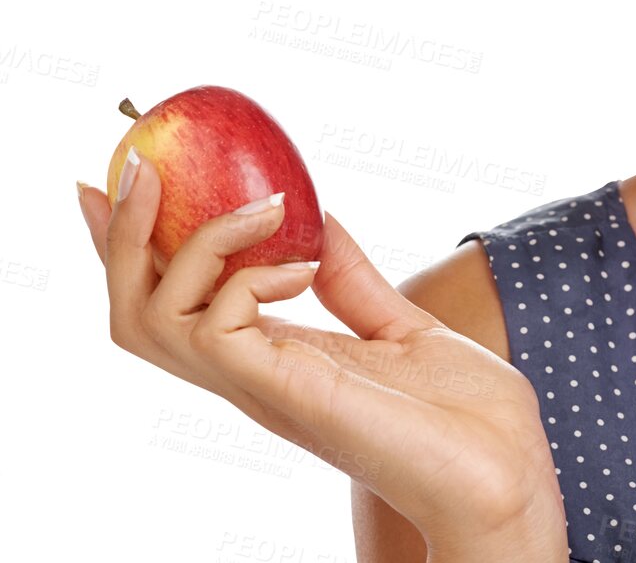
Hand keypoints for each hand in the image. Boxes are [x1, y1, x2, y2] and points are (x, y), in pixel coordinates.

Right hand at [76, 148, 568, 553]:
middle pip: (134, 313)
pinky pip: (216, 326)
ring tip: (265, 207)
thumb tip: (320, 217)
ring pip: (149, 320)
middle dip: (121, 236)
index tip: (123, 178)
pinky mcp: (288, 390)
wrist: (506, 473)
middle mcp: (252, 375)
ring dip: (192, 241)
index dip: (133, 247)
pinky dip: (247, 275)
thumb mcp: (402, 328)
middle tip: (142, 169)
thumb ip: (354, 282)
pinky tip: (302, 268)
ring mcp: (264, 385)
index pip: (173, 304)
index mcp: (272, 359)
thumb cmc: (464, 416)